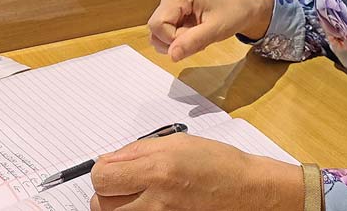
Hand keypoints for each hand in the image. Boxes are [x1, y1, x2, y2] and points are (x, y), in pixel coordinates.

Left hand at [90, 133, 302, 210]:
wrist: (244, 191)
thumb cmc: (218, 163)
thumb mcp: (177, 143)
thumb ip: (138, 150)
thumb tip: (110, 158)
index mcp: (157, 170)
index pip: (102, 176)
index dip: (103, 168)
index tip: (113, 165)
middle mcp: (155, 200)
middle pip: (101, 201)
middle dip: (108, 188)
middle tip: (124, 180)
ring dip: (118, 204)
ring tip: (137, 192)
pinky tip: (150, 202)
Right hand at [148, 0, 274, 60]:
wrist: (242, 8)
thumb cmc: (232, 13)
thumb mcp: (215, 30)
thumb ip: (192, 42)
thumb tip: (171, 55)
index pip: (158, 24)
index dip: (173, 39)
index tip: (195, 37)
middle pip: (155, 29)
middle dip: (175, 41)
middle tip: (198, 37)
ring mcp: (170, 2)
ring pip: (158, 33)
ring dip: (177, 42)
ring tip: (197, 35)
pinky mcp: (172, 11)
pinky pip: (165, 32)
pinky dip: (178, 39)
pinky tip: (193, 33)